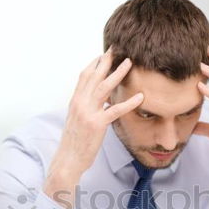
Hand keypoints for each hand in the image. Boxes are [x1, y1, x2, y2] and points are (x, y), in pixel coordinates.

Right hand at [44, 49, 143, 208]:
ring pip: (104, 88)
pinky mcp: (97, 125)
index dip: (94, 63)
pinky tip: (141, 97)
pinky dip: (128, 103)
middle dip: (106, 61)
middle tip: (117, 48)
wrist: (67, 160)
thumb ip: (86, 108)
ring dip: (117, 73)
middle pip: (94, 76)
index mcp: (75, 101)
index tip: (104, 53)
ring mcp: (87, 113)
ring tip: (129, 62)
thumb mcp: (77, 121)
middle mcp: (79, 103)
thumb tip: (98, 101)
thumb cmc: (74, 142)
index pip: (84, 76)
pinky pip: (114, 110)